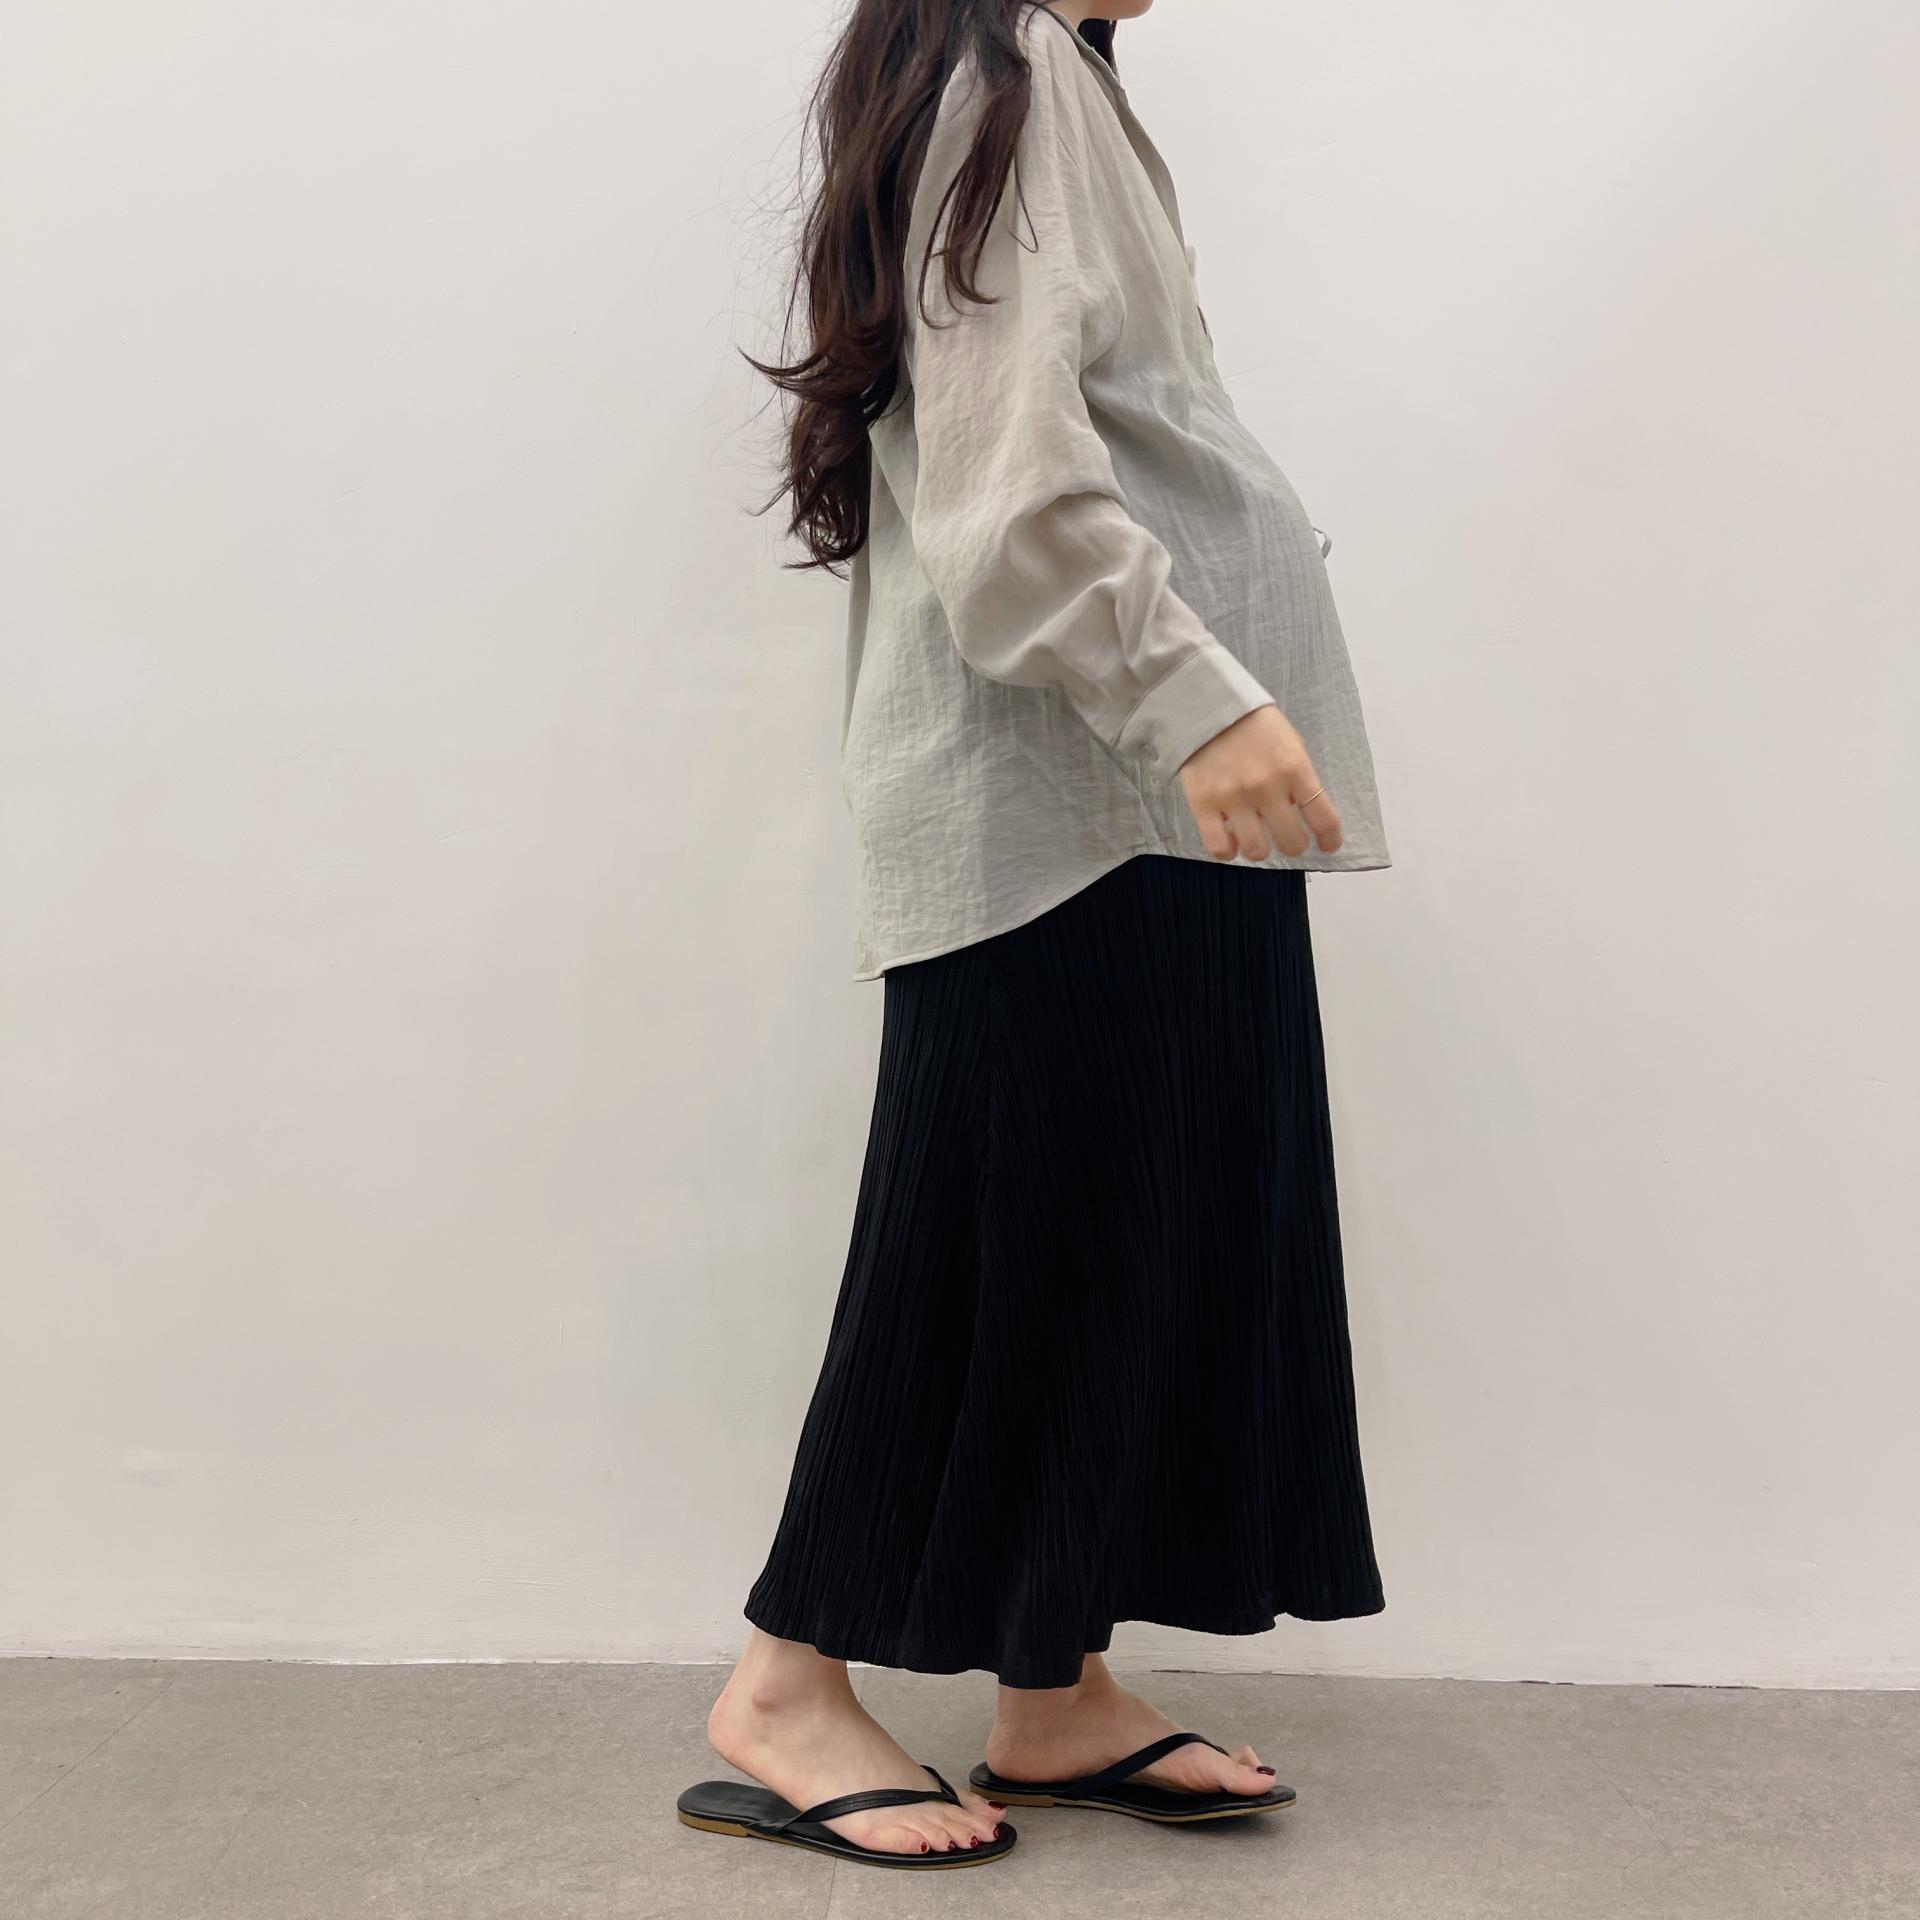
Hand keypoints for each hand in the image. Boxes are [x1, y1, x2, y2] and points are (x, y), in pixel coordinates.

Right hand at [1177, 704, 1342, 861]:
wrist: (1207, 703)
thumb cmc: (1253, 724)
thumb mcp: (1289, 743)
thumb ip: (1299, 777)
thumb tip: (1304, 812)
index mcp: (1295, 769)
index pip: (1324, 819)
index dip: (1330, 839)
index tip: (1328, 844)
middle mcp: (1267, 788)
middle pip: (1292, 842)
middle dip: (1293, 844)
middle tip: (1286, 837)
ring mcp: (1234, 798)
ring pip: (1256, 851)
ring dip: (1260, 849)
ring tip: (1255, 837)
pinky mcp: (1203, 804)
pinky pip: (1219, 848)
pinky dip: (1229, 851)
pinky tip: (1231, 840)